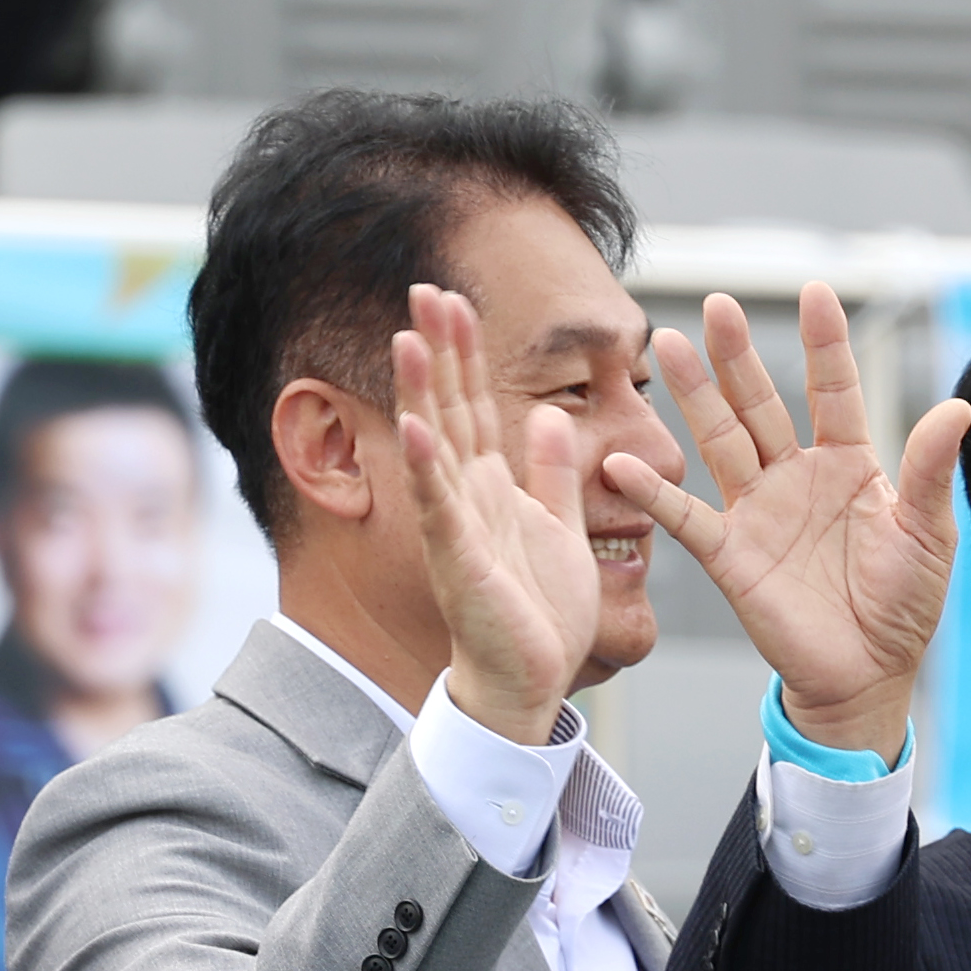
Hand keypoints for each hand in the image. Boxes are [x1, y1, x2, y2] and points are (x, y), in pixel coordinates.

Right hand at [396, 284, 601, 742]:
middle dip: (439, 350)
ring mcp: (457, 528)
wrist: (528, 681)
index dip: (466, 351)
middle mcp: (466, 499)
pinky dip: (425, 466)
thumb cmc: (541, 614)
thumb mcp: (562, 523)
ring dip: (420, 392)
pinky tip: (415, 425)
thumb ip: (551, 471)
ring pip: (435, 446)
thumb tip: (549, 412)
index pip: (475, 404)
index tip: (456, 298)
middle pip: (449, 408)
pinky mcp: (459, 561)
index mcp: (493, 487)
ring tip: (408, 338)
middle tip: (424, 289)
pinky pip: (440, 507)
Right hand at [606, 284, 967, 763]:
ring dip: (694, 397)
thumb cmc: (902, 606)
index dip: (825, 343)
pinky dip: (654, 493)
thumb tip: (956, 409)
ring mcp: (757, 514)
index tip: (815, 291)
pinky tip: (624, 464)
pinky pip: (686, 518)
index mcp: (850, 464)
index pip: (834, 390)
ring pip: (720, 441)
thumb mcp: (927, 532)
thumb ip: (930, 470)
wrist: (863, 674)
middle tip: (716, 306)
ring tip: (668, 347)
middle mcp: (795, 479)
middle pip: (760, 403)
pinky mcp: (729, 557)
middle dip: (738, 355)